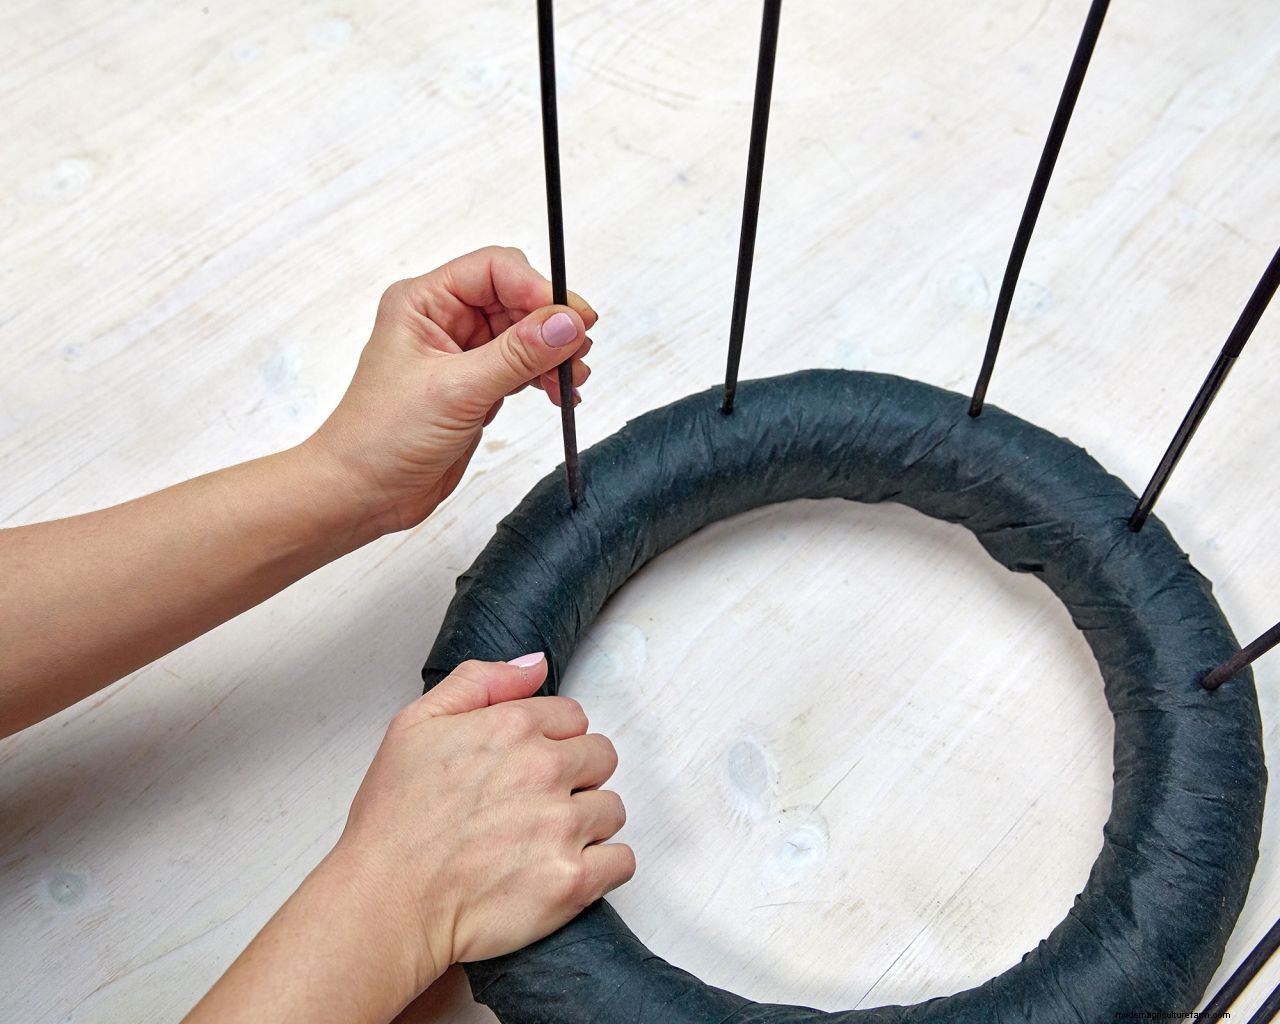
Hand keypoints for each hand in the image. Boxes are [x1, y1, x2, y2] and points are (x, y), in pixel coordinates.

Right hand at [183, 655, 631, 1023]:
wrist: (383, 905)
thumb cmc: (392, 822)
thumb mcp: (415, 725)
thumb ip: (480, 682)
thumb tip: (536, 663)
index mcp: (512, 726)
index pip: (573, 717)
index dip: (552, 741)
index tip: (529, 765)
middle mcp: (545, 769)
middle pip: (600, 758)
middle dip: (575, 777)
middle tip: (536, 804)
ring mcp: (562, 826)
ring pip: (611, 809)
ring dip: (588, 823)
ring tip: (544, 841)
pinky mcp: (573, 881)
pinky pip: (621, 861)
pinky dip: (602, 867)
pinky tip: (566, 871)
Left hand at [304, 246, 596, 532]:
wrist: (362, 493)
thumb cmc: (381, 438)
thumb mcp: (458, 390)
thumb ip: (517, 354)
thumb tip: (567, 322)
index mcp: (424, 302)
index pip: (495, 270)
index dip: (537, 289)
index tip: (571, 319)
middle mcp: (443, 320)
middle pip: (515, 299)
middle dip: (551, 324)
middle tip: (579, 353)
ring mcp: (461, 354)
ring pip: (524, 334)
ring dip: (553, 353)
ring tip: (573, 380)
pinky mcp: (474, 386)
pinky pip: (521, 367)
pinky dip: (545, 377)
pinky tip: (560, 394)